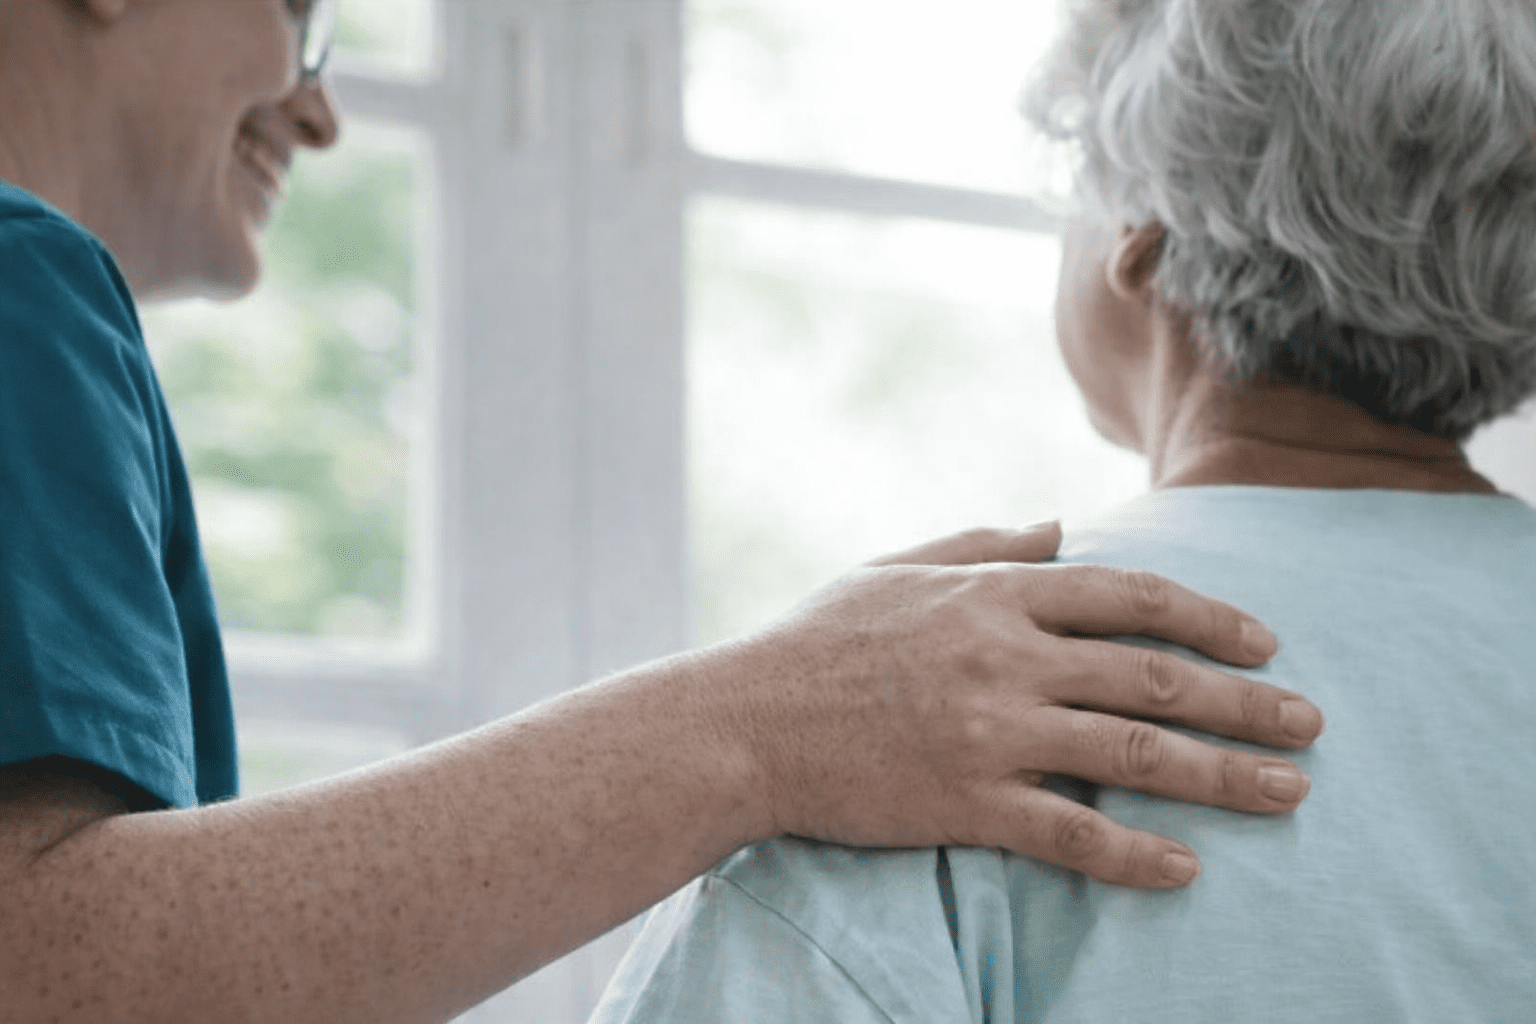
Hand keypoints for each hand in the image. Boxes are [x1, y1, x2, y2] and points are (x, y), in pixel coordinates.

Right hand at [716, 522, 1323, 888]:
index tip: (1264, 640)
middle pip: (1154, 675)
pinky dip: (1132, 853)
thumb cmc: (817, 640)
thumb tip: (1061, 525)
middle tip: (1311, 723)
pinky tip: (1184, 869)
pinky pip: (1068, 831)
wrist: (743, 720)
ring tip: (1290, 793)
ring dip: (1223, 775)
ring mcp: (989, 731)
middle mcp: (1006, 657)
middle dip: (1245, 700)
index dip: (1210, 615)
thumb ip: (984, 543)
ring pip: (1133, 752)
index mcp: (994, 594)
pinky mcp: (965, 801)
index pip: (1130, 596)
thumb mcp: (897, 568)